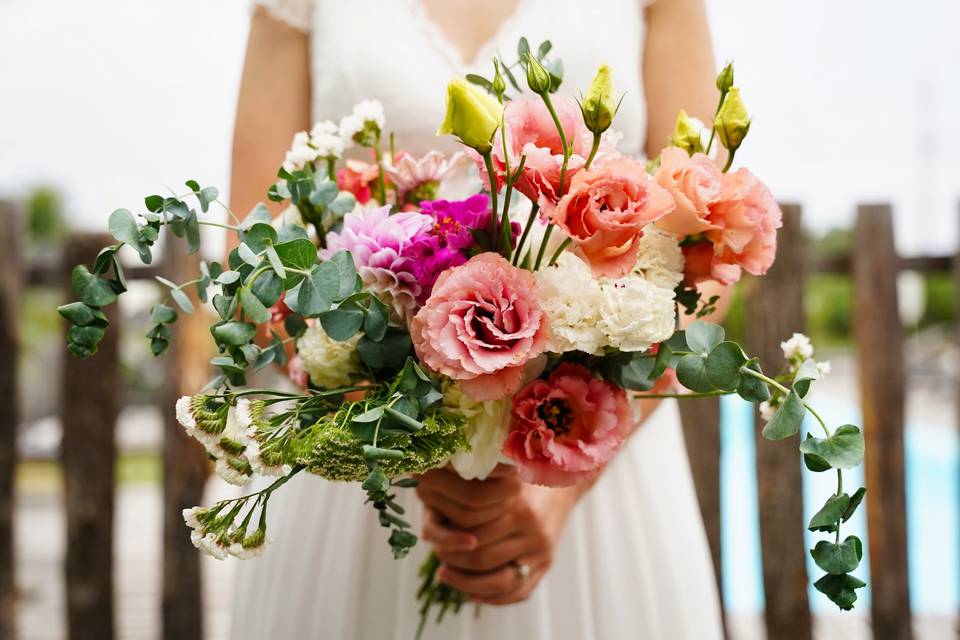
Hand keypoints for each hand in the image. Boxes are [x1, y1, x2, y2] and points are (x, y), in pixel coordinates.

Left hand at [419, 471, 578, 605]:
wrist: (562, 485)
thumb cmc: (522, 479)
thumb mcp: (501, 480)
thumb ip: (475, 495)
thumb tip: (435, 512)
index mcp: (517, 508)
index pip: (473, 537)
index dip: (449, 542)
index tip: (434, 540)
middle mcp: (531, 532)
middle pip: (483, 559)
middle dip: (455, 563)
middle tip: (438, 558)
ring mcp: (541, 551)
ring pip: (498, 582)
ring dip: (467, 584)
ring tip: (446, 575)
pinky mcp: (546, 564)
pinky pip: (519, 593)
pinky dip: (492, 598)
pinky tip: (471, 593)